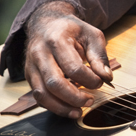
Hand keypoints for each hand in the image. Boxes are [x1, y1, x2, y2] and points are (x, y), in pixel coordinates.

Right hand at [23, 1, 113, 117]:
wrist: (46, 24)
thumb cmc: (71, 30)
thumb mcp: (91, 35)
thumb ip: (99, 56)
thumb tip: (106, 77)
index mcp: (56, 40)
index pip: (73, 68)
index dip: (89, 80)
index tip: (100, 82)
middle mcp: (39, 54)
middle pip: (55, 83)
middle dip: (75, 98)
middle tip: (90, 101)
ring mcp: (31, 66)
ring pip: (42, 94)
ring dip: (62, 108)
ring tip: (78, 111)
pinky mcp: (29, 76)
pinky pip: (38, 97)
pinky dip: (53, 106)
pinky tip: (67, 108)